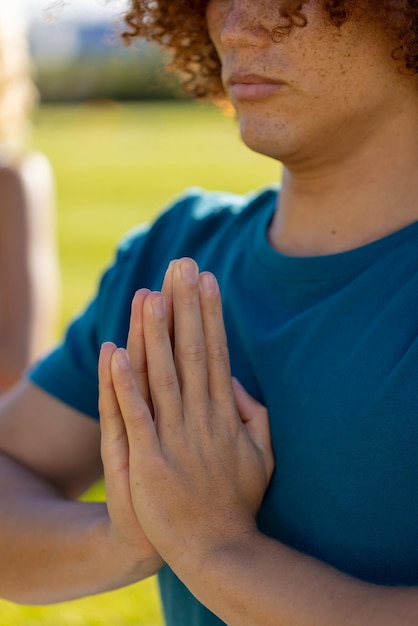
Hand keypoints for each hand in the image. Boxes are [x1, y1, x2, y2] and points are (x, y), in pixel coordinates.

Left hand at [105, 258, 273, 571]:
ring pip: (163, 374)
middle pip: (192, 352)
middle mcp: (202, 419)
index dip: (212, 316)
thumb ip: (255, 415)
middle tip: (182, 266)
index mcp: (227, 415)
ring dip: (155, 333)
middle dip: (186, 307)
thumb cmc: (239, 500)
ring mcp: (175, 438)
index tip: (207, 281)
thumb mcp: (264, 454)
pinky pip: (135, 414)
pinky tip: (117, 351)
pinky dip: (125, 383)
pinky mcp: (149, 459)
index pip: (218, 353)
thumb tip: (236, 380)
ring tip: (150, 293)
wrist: (218, 549)